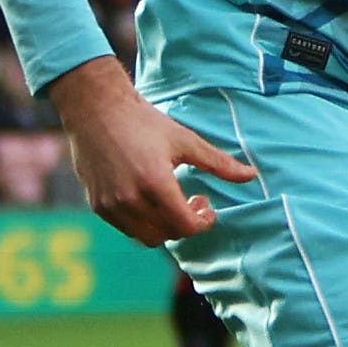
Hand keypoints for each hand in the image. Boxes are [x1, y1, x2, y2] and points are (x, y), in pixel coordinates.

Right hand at [52, 59, 254, 246]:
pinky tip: (150, 199)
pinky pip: (126, 228)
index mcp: (155, 184)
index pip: (185, 226)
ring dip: (164, 226)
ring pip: (145, 236)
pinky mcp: (97, 205)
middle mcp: (130, 200)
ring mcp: (111, 205)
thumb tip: (252, 175)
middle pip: (167, 234)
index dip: (202, 222)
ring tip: (171, 202)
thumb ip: (219, 163)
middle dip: (186, 224)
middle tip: (193, 202)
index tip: (207, 207)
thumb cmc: (143, 121)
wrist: (95, 110)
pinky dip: (143, 222)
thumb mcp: (185, 140)